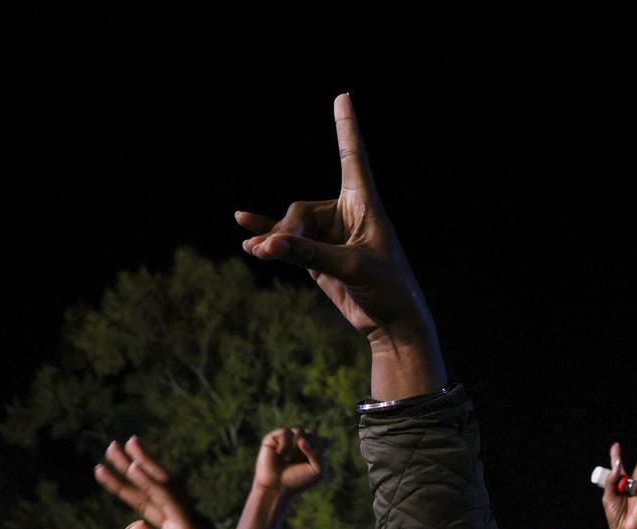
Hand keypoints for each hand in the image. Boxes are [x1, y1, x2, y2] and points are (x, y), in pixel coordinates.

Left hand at [94, 437, 239, 528]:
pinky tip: (137, 467)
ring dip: (139, 465)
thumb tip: (132, 524)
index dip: (126, 487)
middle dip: (132, 467)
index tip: (104, 470)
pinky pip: (169, 501)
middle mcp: (188, 523)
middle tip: (111, 446)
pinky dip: (153, 482)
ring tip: (118, 446)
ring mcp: (191, 525)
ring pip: (162, 487)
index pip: (148, 504)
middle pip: (154, 489)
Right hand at [236, 94, 434, 351]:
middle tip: (277, 251)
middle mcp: (346, 215)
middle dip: (288, 229)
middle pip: (302, 209)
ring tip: (256, 251)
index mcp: (365, 205)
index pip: (353, 158)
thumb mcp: (352, 268)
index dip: (347, 127)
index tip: (343, 96)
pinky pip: (286, 242)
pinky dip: (268, 237)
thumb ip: (310, 255)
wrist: (391, 324)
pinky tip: (245, 232)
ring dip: (274, 239)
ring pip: (290, 228)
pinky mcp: (317, 257)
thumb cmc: (388, 290)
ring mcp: (329, 236)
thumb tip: (269, 245)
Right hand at [252, 427, 323, 497]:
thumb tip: (301, 440)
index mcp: (314, 449)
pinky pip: (285, 432)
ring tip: (289, 459)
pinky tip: (280, 455)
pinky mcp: (274, 437)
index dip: (321, 450)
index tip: (314, 462)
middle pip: (312, 434)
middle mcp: (301, 442)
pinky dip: (285, 445)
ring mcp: (288, 438)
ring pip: (299, 429)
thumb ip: (318, 454)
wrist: (277, 488)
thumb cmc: (298, 480)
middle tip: (299, 461)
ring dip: (296, 447)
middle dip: (308, 448)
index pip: (325, 440)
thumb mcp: (317, 471)